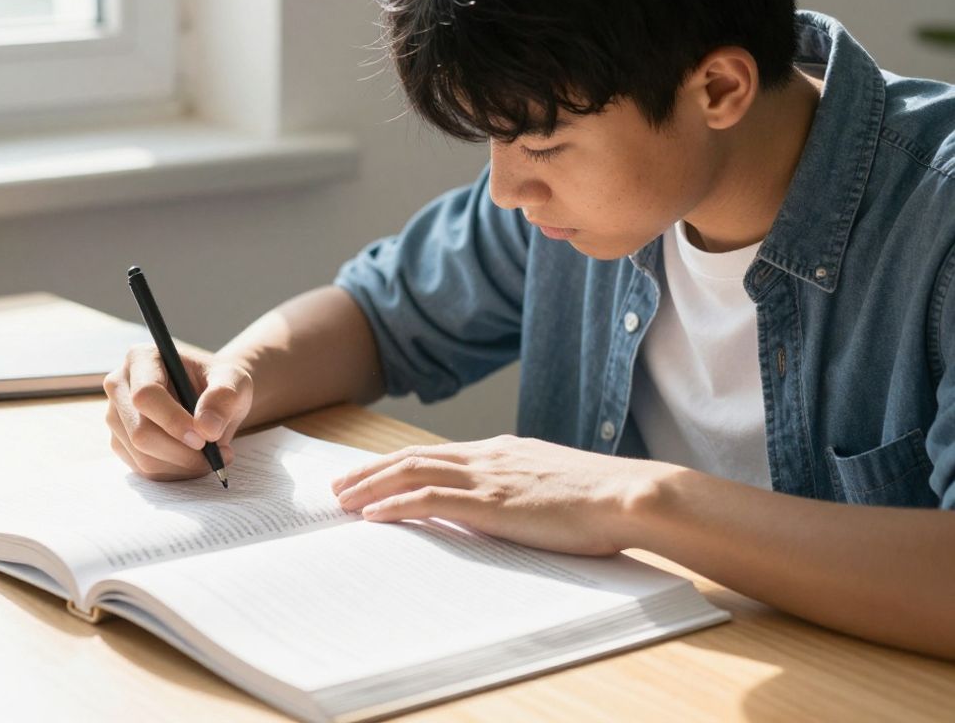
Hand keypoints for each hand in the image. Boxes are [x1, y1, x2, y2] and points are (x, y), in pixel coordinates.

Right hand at [103, 345, 253, 480]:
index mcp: (141, 358)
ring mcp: (116, 416)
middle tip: (218, 454)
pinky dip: (176, 472)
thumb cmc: (219, 384)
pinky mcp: (121, 442)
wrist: (211, 399)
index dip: (173, 421)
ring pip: (142, 456)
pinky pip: (144, 470)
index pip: (145, 395)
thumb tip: (207, 428)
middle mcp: (120, 385)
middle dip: (182, 452)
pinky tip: (196, 460)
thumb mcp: (233, 381)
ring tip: (215, 455)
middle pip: (140, 432)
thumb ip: (224, 397)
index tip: (204, 438)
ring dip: (183, 465)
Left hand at [331, 435, 672, 554]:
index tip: (370, 474)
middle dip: (370, 471)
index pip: (435, 453)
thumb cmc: (604, 500)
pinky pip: (428, 500)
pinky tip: (371, 516)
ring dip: (370, 486)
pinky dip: (394, 505)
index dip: (396, 463)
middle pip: (412, 458)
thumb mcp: (553, 485)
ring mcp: (487, 477)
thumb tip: (504, 507)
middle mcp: (487, 456)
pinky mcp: (490, 502)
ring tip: (341, 501)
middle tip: (338, 486)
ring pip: (411, 473)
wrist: (629, 495)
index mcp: (502, 451)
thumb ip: (522, 490)